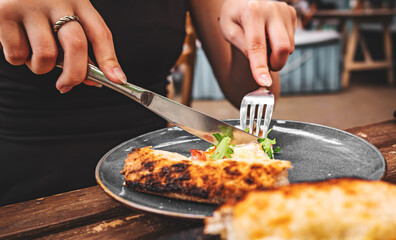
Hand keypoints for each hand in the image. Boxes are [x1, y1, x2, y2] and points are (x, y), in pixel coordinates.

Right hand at [0, 0, 125, 92]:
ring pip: (46, 56)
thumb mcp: (62, 18)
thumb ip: (76, 46)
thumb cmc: (36, 7)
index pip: (101, 33)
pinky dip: (18, 59)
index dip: (111, 60)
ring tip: (33, 54)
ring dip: (41, 67)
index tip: (118, 80)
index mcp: (77, 1)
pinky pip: (17, 55)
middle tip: (66, 85)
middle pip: (77, 45)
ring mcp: (29, 6)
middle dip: (75, 75)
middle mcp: (56, 1)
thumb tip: (92, 80)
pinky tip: (16, 42)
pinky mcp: (3, 15)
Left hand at [219, 0, 295, 85]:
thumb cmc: (234, 17)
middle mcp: (271, 9)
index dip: (260, 67)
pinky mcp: (292, 13)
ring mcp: (284, 10)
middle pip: (282, 48)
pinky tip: (270, 37)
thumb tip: (259, 68)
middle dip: (275, 64)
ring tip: (263, 44)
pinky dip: (280, 46)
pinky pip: (291, 41)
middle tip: (265, 66)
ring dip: (276, 55)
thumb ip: (243, 48)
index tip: (264, 82)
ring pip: (288, 47)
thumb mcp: (229, 31)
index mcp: (252, 11)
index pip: (257, 46)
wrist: (242, 0)